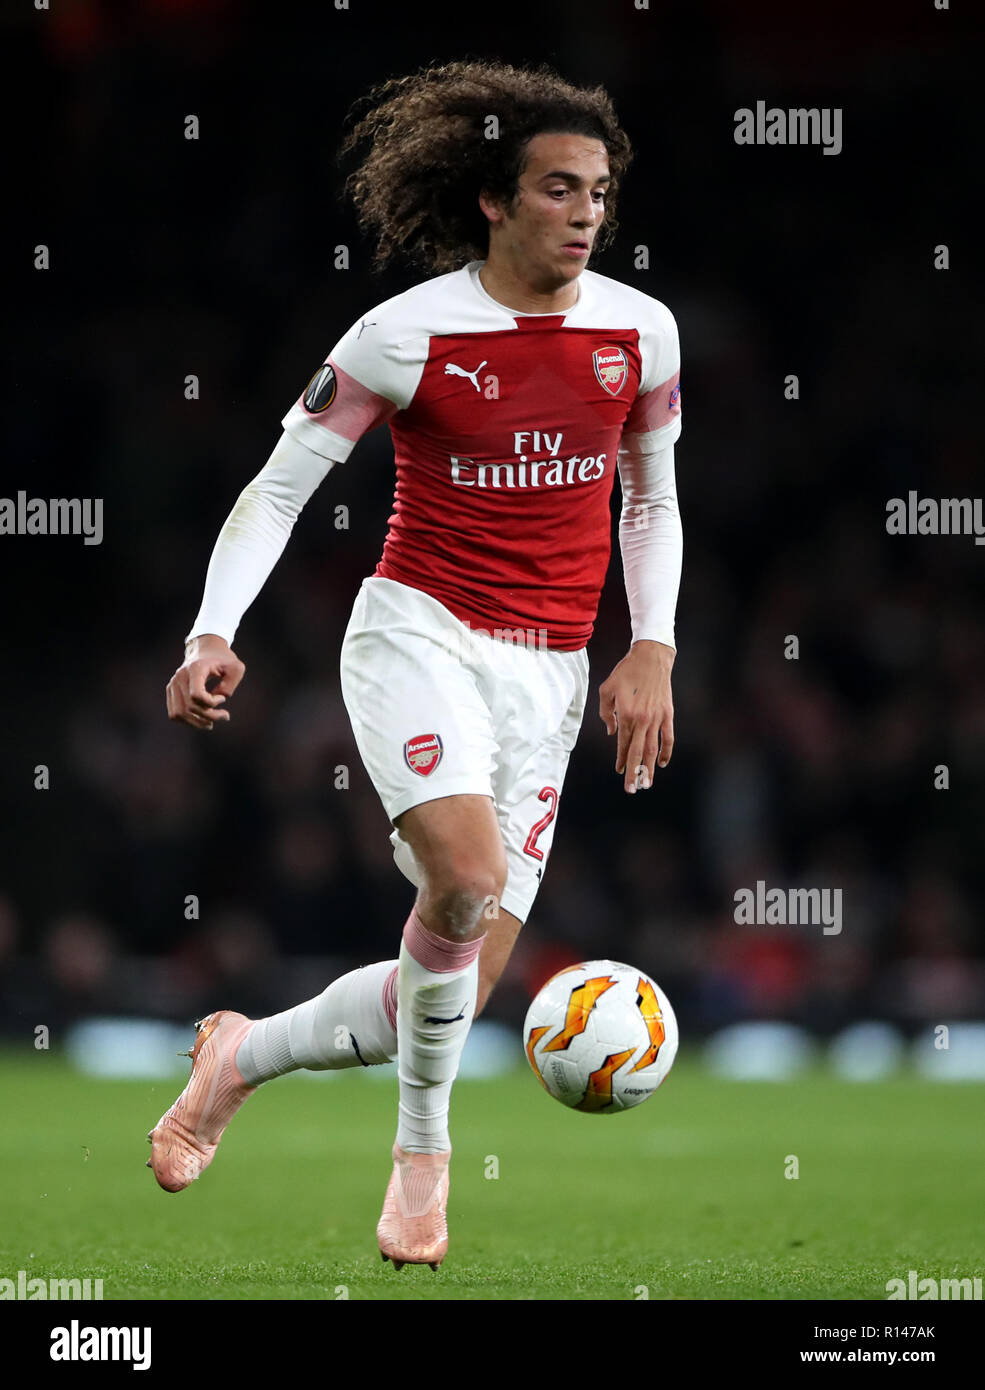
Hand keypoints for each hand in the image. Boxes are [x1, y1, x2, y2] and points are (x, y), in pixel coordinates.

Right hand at [166, 633, 244, 730]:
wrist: (205, 649)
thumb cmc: (223, 659)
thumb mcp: (236, 668)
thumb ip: (230, 685)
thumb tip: (217, 700)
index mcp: (195, 668)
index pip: (196, 695)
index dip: (211, 703)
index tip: (223, 698)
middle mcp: (180, 676)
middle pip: (189, 707)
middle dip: (209, 716)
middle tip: (225, 715)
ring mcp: (173, 684)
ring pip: (179, 713)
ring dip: (197, 722)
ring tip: (212, 722)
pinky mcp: (171, 690)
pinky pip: (174, 713)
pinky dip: (187, 720)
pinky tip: (201, 719)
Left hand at [598, 640, 674, 792]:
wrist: (651, 657)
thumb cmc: (626, 672)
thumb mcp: (606, 689)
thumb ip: (605, 713)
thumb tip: (612, 733)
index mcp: (626, 715)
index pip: (623, 744)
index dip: (621, 760)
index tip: (619, 771)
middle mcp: (642, 720)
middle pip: (638, 752)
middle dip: (634, 772)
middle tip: (632, 789)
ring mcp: (657, 718)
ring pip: (653, 749)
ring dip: (649, 768)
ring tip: (647, 784)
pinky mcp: (667, 713)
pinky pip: (668, 737)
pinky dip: (665, 751)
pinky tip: (661, 762)